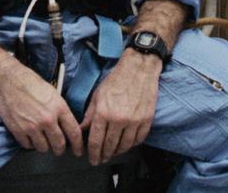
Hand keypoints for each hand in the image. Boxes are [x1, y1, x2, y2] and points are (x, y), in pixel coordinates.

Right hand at [0, 60, 82, 156]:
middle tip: (58, 148)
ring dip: (44, 145)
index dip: (78, 144)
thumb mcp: (51, 92)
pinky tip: (29, 135)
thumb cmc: (27, 81)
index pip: (74, 132)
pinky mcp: (18, 130)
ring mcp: (32, 126)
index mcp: (59, 107)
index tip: (78, 150)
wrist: (5, 79)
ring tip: (41, 138)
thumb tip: (65, 124)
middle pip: (59, 144)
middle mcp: (47, 119)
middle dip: (60, 149)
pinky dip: (29, 143)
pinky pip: (28, 146)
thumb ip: (59, 109)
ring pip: (44, 148)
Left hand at [81, 50, 160, 165]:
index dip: (93, 153)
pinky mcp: (146, 120)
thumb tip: (81, 129)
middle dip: (104, 155)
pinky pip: (138, 139)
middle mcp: (119, 119)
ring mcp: (134, 121)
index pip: (96, 140)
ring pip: (125, 146)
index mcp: (104, 112)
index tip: (92, 158)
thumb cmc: (117, 79)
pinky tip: (126, 144)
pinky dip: (131, 145)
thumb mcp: (97, 96)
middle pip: (110, 146)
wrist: (138, 69)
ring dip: (117, 152)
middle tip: (101, 159)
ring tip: (112, 153)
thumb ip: (89, 115)